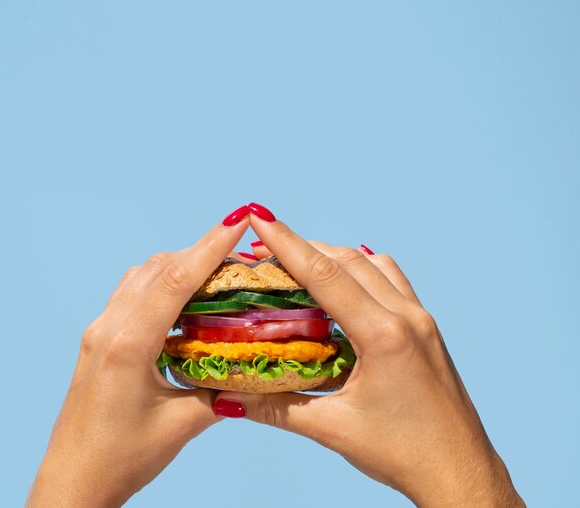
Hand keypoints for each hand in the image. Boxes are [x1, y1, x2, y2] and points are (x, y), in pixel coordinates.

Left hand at [27, 211, 249, 507]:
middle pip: (159, 269)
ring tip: (217, 268)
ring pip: (143, 275)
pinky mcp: (99, 337)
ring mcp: (99, 330)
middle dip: (202, 250)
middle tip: (241, 250)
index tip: (238, 219)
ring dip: (180, 263)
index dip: (210, 246)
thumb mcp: (181, 426)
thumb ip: (221, 391)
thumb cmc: (121, 458)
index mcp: (128, 346)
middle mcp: (109, 328)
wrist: (72, 481)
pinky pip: (132, 292)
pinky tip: (183, 294)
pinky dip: (162, 281)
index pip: (175, 280)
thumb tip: (256, 368)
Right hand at [215, 212, 524, 507]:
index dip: (288, 243)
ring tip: (297, 257)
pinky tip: (344, 279)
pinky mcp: (426, 326)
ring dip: (332, 254)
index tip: (260, 216)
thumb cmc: (404, 454)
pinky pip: (391, 278)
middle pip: (346, 260)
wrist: (461, 473)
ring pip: (371, 263)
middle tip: (263, 241)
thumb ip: (277, 408)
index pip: (326, 276)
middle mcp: (407, 316)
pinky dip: (361, 268)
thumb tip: (228, 396)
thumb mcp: (334, 429)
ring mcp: (421, 318)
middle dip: (302, 245)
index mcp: (384, 336)